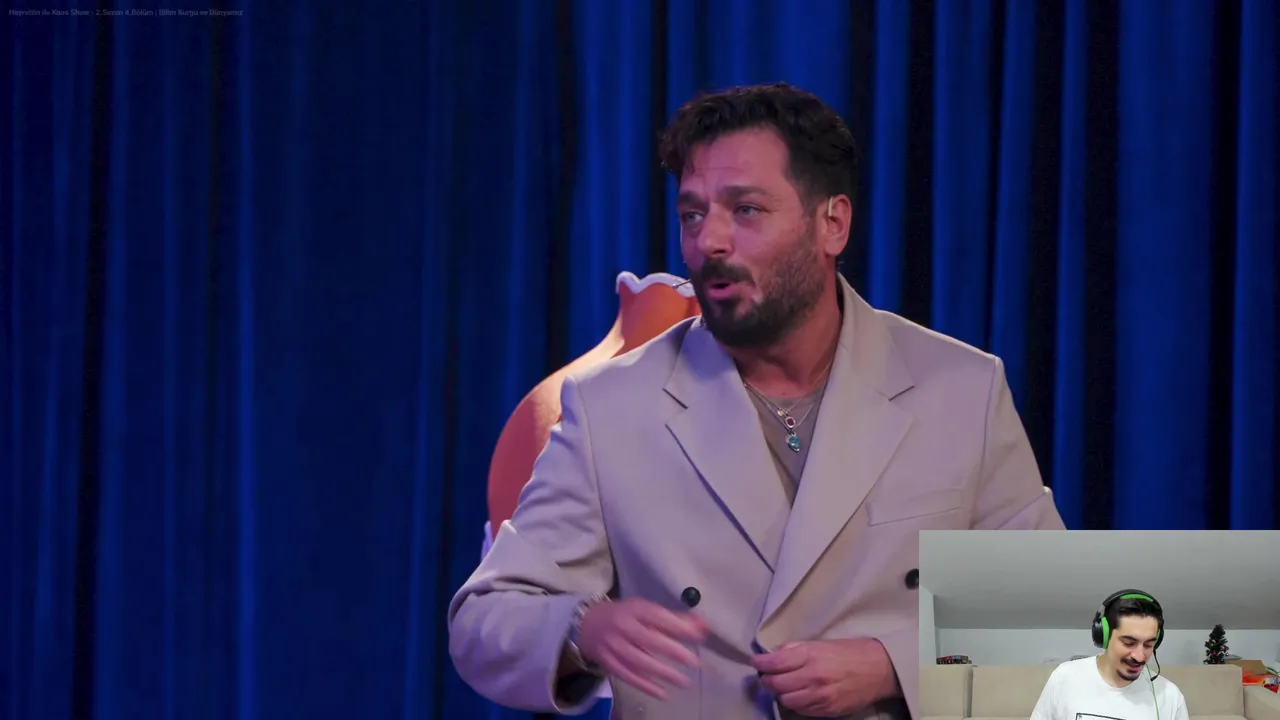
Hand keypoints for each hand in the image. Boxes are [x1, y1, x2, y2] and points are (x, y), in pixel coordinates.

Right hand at [577, 598, 709, 699]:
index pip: (658, 617)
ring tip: (685, 682)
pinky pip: (628, 676)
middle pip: (648, 640)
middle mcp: (622, 626)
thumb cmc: (625, 615)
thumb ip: (675, 619)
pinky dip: (645, 686)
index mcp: (635, 609)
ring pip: (639, 661)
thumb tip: (703, 626)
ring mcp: (613, 646)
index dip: (678, 627)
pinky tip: (663, 693)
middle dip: (673, 652)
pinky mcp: (608, 663)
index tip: (698, 637)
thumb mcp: (647, 610)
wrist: (587, 624)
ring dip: (663, 673)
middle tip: (695, 663)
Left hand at [752, 638, 898, 716]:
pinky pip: (801, 710)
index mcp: (812, 655)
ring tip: (783, 686)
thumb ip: (798, 649)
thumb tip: (776, 654)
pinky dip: (795, 703)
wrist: (881, 670)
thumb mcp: (823, 643)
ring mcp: (821, 697)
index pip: (775, 662)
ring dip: (780, 693)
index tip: (756, 662)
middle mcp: (814, 677)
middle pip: (776, 684)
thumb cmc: (853, 651)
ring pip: (786, 700)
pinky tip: (798, 695)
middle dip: (767, 680)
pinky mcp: (828, 710)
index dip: (761, 663)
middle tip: (767, 675)